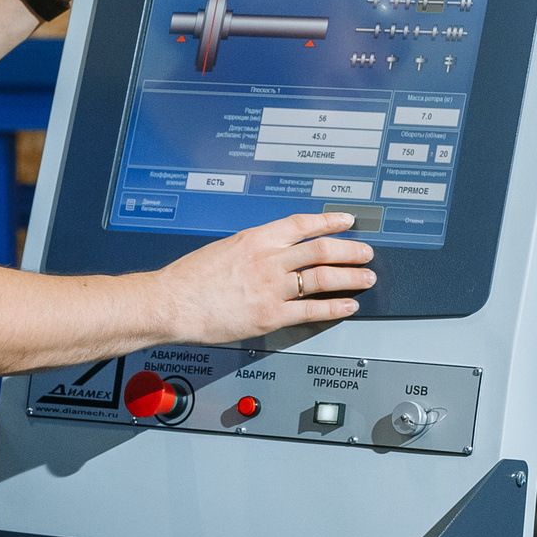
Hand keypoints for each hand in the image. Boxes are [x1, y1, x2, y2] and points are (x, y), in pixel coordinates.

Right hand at [155, 212, 376, 342]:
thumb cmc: (188, 279)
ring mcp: (271, 288)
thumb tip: (273, 252)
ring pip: (322, 278)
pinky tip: (347, 305)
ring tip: (366, 278)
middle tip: (366, 252)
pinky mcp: (269, 315)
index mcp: (256, 239)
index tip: (347, 221)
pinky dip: (334, 307)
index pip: (302, 224)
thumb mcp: (224, 249)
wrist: (169, 303)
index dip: (329, 221)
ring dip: (349, 277)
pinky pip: (311, 310)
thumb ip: (252, 250)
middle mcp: (267, 260)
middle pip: (320, 250)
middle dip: (349, 250)